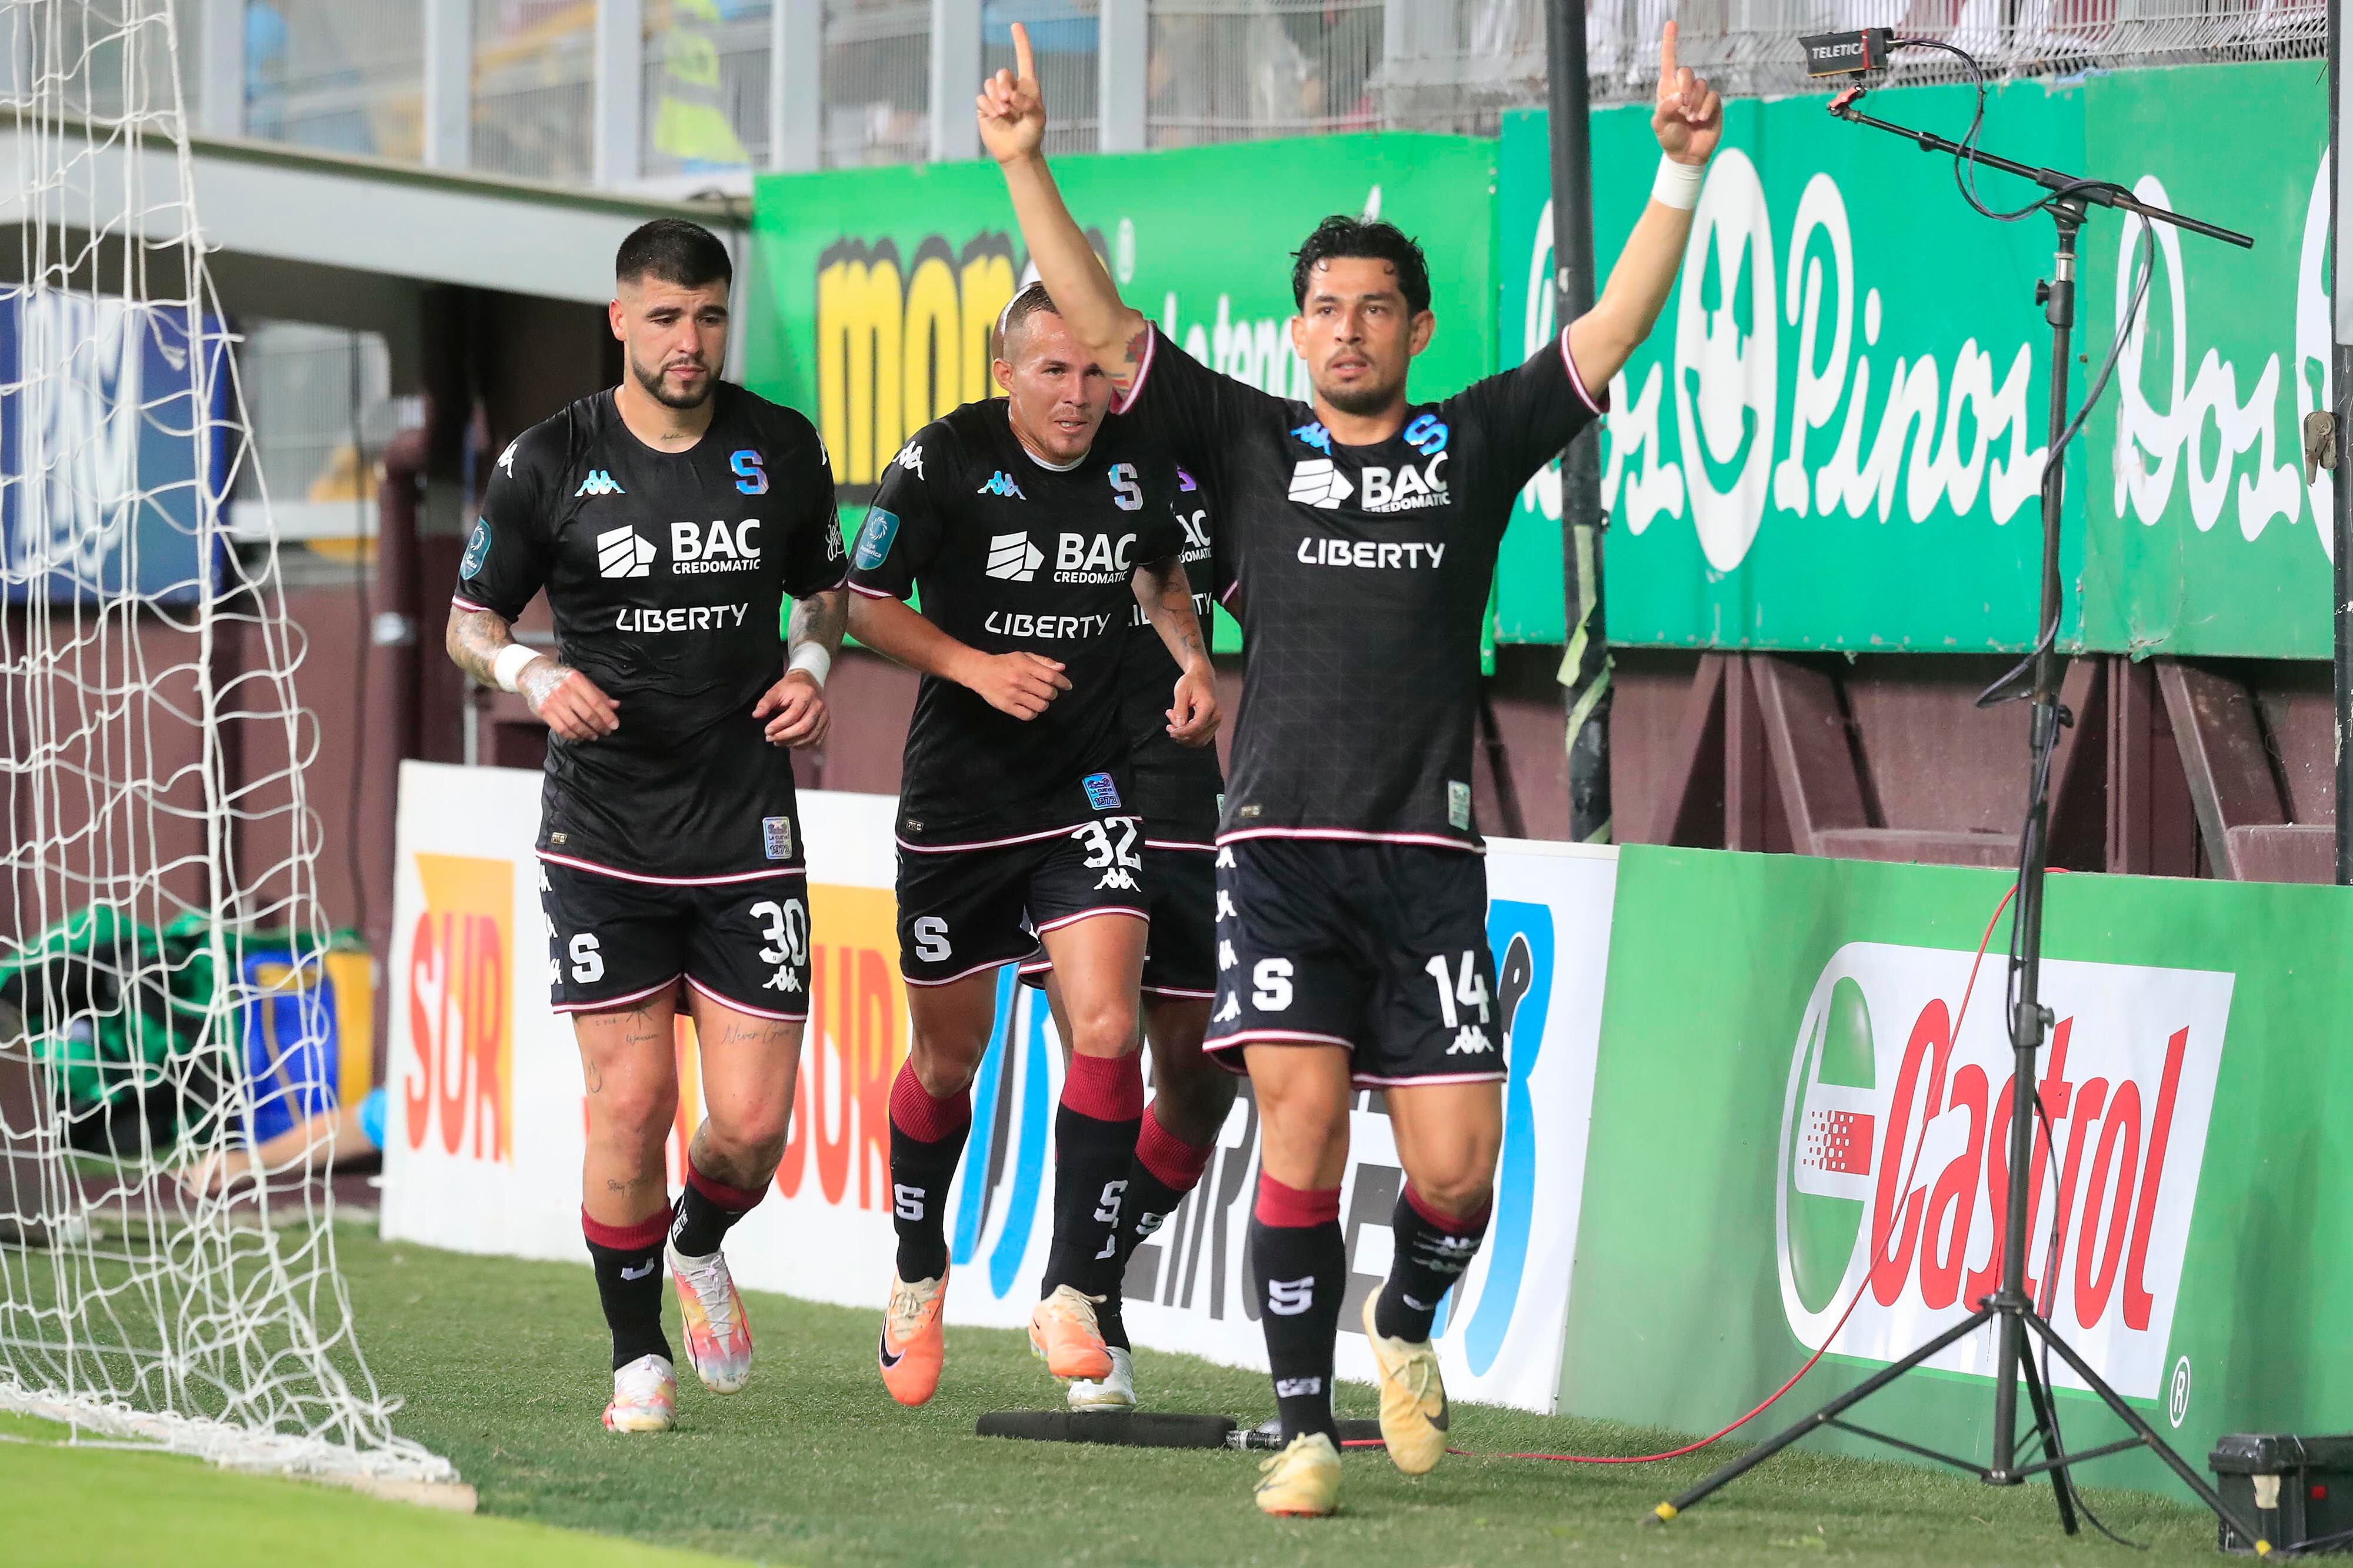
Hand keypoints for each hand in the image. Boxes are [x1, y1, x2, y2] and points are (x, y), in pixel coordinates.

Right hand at [519, 658, 618, 740]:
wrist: (534, 674)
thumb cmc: (562, 678)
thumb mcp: (581, 680)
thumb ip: (598, 693)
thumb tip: (615, 705)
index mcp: (576, 680)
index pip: (596, 702)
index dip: (607, 716)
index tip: (615, 725)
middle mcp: (564, 690)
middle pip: (587, 714)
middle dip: (599, 726)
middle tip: (606, 732)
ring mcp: (552, 701)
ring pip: (574, 724)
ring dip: (587, 733)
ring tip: (594, 736)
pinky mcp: (543, 711)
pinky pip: (561, 728)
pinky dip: (572, 735)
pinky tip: (579, 736)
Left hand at [756, 669, 828, 748]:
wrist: (807, 683)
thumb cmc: (789, 688)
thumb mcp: (775, 691)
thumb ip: (765, 703)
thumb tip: (756, 715)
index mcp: (806, 695)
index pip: (793, 714)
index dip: (779, 725)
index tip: (767, 731)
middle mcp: (819, 705)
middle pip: (803, 727)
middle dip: (785, 736)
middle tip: (770, 739)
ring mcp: (825, 715)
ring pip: (810, 736)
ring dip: (792, 743)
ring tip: (778, 742)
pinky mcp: (826, 723)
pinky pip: (816, 740)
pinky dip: (803, 745)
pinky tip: (791, 743)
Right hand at [964, 649, 1068, 719]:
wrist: (980, 671)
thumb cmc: (1005, 663)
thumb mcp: (1024, 656)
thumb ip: (1044, 662)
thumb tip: (1062, 668)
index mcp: (1025, 666)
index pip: (1051, 676)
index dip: (1063, 682)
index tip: (1068, 686)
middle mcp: (1019, 680)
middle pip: (1048, 693)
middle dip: (1052, 693)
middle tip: (1048, 692)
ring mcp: (1012, 694)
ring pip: (1040, 706)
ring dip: (1043, 703)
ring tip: (1038, 699)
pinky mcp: (1006, 706)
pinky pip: (1028, 715)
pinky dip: (1033, 713)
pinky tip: (1030, 706)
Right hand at [975, 22, 1045, 164]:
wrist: (1017, 154)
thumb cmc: (1032, 136)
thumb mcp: (1038, 120)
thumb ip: (1029, 105)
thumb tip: (1012, 96)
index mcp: (1028, 87)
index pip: (1024, 59)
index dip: (1020, 42)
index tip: (1016, 25)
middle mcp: (1011, 89)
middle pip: (1002, 73)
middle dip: (1003, 85)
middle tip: (1009, 102)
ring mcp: (997, 98)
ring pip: (989, 84)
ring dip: (995, 98)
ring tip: (1003, 113)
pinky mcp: (985, 108)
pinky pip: (981, 98)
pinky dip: (988, 106)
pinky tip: (995, 117)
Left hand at [1167, 663, 1219, 746]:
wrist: (1202, 677)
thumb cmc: (1192, 681)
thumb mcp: (1181, 691)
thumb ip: (1179, 709)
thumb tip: (1178, 726)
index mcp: (1209, 706)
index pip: (1196, 726)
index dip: (1182, 732)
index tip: (1170, 730)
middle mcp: (1216, 716)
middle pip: (1198, 737)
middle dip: (1181, 735)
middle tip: (1169, 724)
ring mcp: (1216, 722)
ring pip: (1199, 741)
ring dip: (1184, 736)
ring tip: (1174, 722)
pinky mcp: (1212, 725)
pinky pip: (1200, 738)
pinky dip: (1188, 735)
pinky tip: (1180, 724)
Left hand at [1651, 21, 1721, 166]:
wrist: (1687, 155)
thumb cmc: (1670, 138)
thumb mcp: (1660, 125)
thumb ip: (1664, 110)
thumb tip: (1678, 97)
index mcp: (1667, 89)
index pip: (1669, 62)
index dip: (1670, 43)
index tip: (1671, 24)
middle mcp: (1684, 89)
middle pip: (1687, 72)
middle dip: (1684, 87)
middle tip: (1681, 105)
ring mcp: (1700, 96)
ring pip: (1702, 85)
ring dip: (1695, 104)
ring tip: (1690, 120)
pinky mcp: (1713, 104)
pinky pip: (1712, 97)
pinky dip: (1706, 108)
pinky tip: (1700, 120)